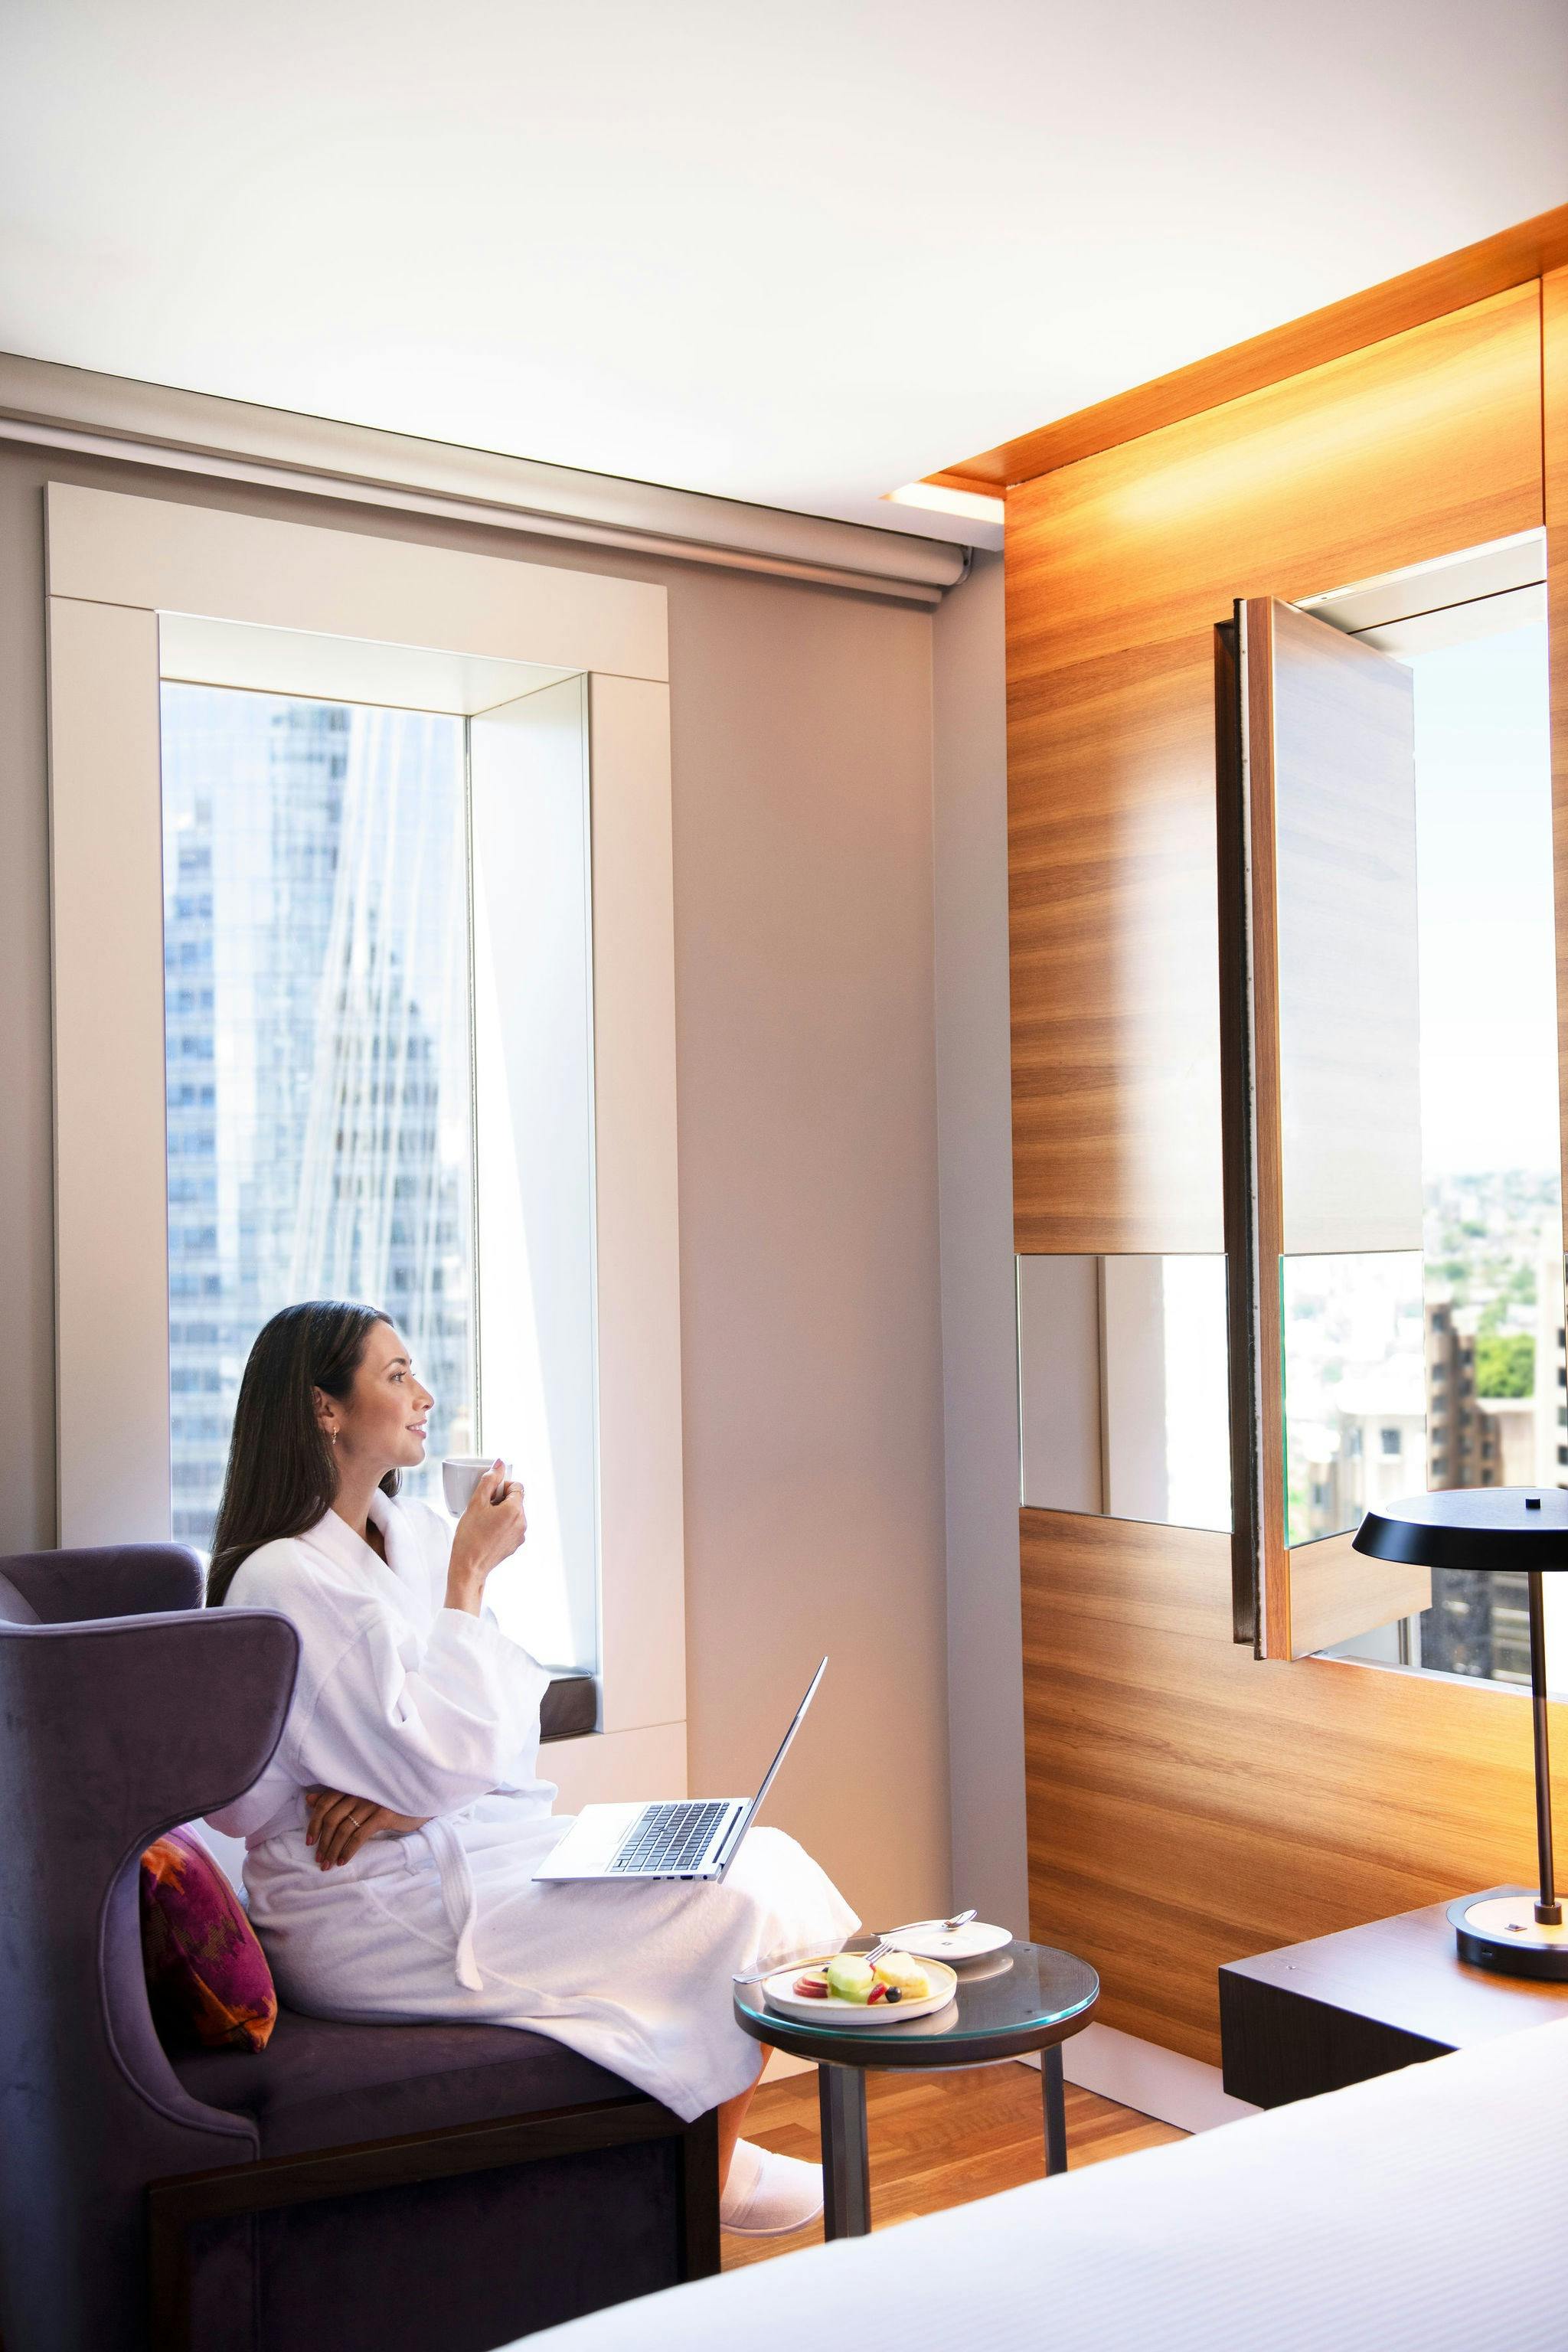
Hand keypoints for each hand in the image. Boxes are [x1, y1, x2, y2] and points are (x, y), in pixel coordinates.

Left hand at [305, 1786, 430, 1869]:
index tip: (309, 1842)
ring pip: (344, 1830)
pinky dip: (349, 1850)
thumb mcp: (359, 1797)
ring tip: (328, 1864)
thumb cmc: (385, 1800)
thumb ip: (334, 1798)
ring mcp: (371, 1803)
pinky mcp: (383, 1815)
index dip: (314, 1824)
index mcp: (351, 1786)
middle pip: (332, 1819)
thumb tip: (309, 1800)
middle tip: (319, 1859)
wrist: (417, 1800)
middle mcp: (359, 1792)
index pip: (324, 1804)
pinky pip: (359, 1836)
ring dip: (333, 1850)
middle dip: (323, 1842)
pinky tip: (344, 1861)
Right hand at [446, 1460, 526, 1614]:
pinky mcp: (514, 1545)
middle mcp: (523, 1522)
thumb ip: (489, 1481)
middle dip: (500, 1499)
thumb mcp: (476, 1503)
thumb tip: (499, 1464)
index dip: (502, 1486)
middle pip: (516, 1500)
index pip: (516, 1486)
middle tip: (482, 1507)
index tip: (487, 1494)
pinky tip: (486, 1532)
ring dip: (501, 1512)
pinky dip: (501, 1525)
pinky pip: (511, 1527)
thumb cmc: (469, 1536)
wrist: (468, 1568)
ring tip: (482, 1521)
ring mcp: (520, 1536)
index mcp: (515, 1510)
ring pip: (513, 1514)